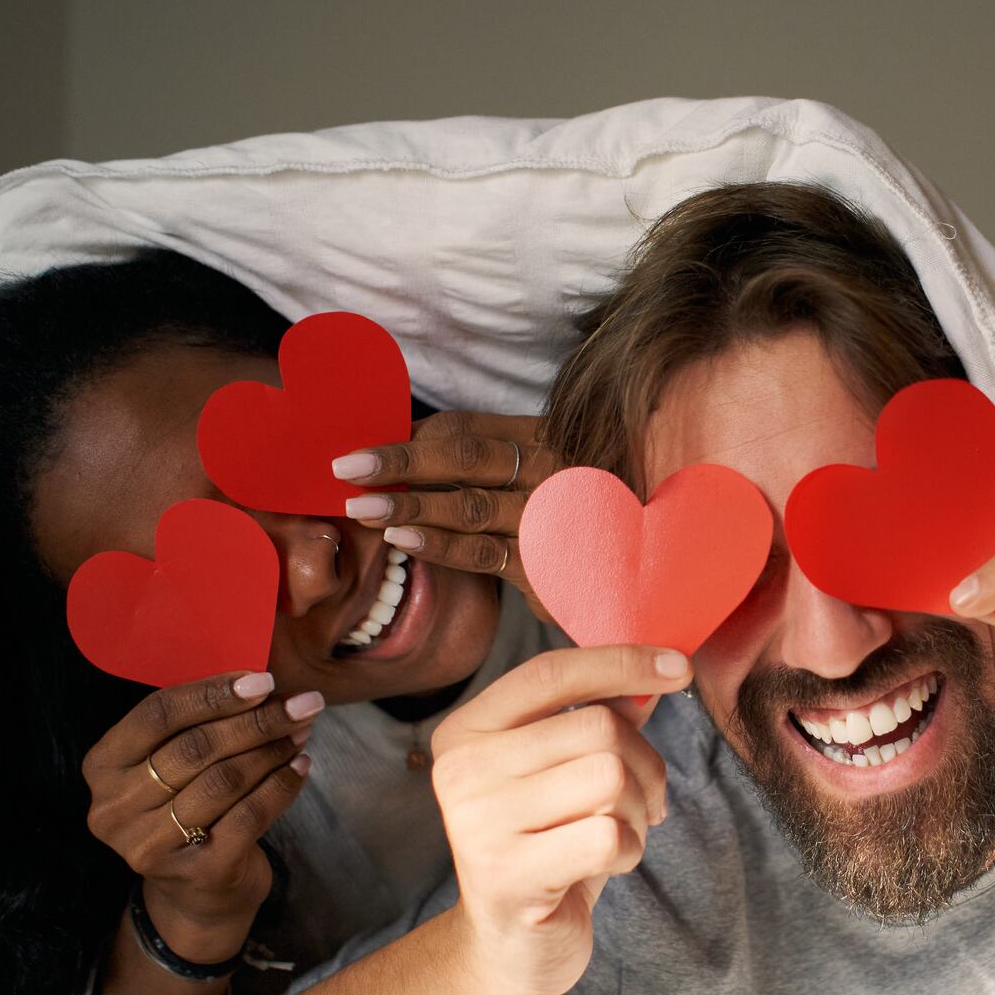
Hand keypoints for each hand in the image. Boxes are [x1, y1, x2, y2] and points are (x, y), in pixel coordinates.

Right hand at [81, 671, 321, 959]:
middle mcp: (115, 809)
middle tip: (302, 704)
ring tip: (302, 732)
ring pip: (224, 781)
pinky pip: (250, 816)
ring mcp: (151, 845)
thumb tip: (262, 684)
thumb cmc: (186, 809)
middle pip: (195, 748)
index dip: (212, 694)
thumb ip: (197, 725)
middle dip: (256, 721)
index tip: (263, 680)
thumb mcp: (170, 766)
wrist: (196, 894)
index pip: (157, 716)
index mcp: (102, 767)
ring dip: (272, 750)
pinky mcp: (197, 872)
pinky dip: (281, 786)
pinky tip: (301, 767)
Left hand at [332, 410, 561, 618]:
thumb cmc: (581, 515)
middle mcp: (551, 468)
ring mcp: (552, 516)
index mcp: (544, 437)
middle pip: (463, 457)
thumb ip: (489, 463)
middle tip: (345, 468)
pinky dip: (439, 546)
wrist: (649, 564)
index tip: (362, 448)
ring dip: (409, 505)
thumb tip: (405, 449)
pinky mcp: (549, 565)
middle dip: (398, 461)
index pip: (465, 429)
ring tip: (360, 508)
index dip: (409, 436)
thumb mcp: (545, 473)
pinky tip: (404, 542)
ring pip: (468, 505)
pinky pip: (483, 554)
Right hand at [427, 645, 690, 994]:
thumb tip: (657, 672)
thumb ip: (601, 720)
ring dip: (638, 811)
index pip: (551, 673)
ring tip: (619, 835)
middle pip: (598, 728)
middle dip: (646, 765)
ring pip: (610, 778)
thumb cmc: (547, 848)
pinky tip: (605, 866)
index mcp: (468, 731)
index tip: (680, 667)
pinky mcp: (507, 876)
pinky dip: (628, 851)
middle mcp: (462, 771)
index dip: (621, 661)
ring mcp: (477, 824)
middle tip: (646, 802)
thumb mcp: (566, 775)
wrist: (509, 947)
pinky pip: (609, 836)